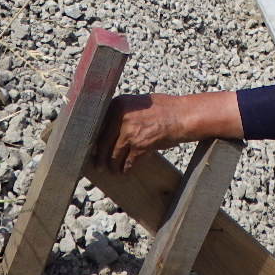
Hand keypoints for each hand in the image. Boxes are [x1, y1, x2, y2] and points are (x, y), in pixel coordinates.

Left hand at [95, 90, 243, 174]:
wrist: (183, 115)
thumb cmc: (163, 109)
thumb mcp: (138, 104)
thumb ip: (122, 114)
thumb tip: (106, 131)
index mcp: (118, 103)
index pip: (98, 125)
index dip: (95, 140)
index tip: (92, 149)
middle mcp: (120, 116)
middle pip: (102, 142)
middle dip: (100, 156)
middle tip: (98, 165)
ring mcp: (129, 131)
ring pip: (113, 154)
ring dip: (112, 165)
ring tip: (111, 170)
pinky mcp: (139, 145)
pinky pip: (128, 161)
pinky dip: (126, 168)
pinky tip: (125, 170)